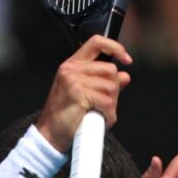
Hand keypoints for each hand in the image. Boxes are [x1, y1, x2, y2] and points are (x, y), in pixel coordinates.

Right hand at [36, 36, 132, 151]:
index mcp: (73, 65)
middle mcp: (72, 69)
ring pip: (111, 87)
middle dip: (114, 90)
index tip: (126, 59)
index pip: (97, 43)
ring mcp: (74, 80)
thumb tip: (125, 76)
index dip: (115, 48)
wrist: (51, 134)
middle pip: (111, 70)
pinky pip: (107, 102)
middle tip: (103, 104)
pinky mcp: (78, 93)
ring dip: (111, 105)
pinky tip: (99, 119)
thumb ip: (105, 82)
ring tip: (98, 112)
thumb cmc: (66, 116)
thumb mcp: (86, 94)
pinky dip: (108, 115)